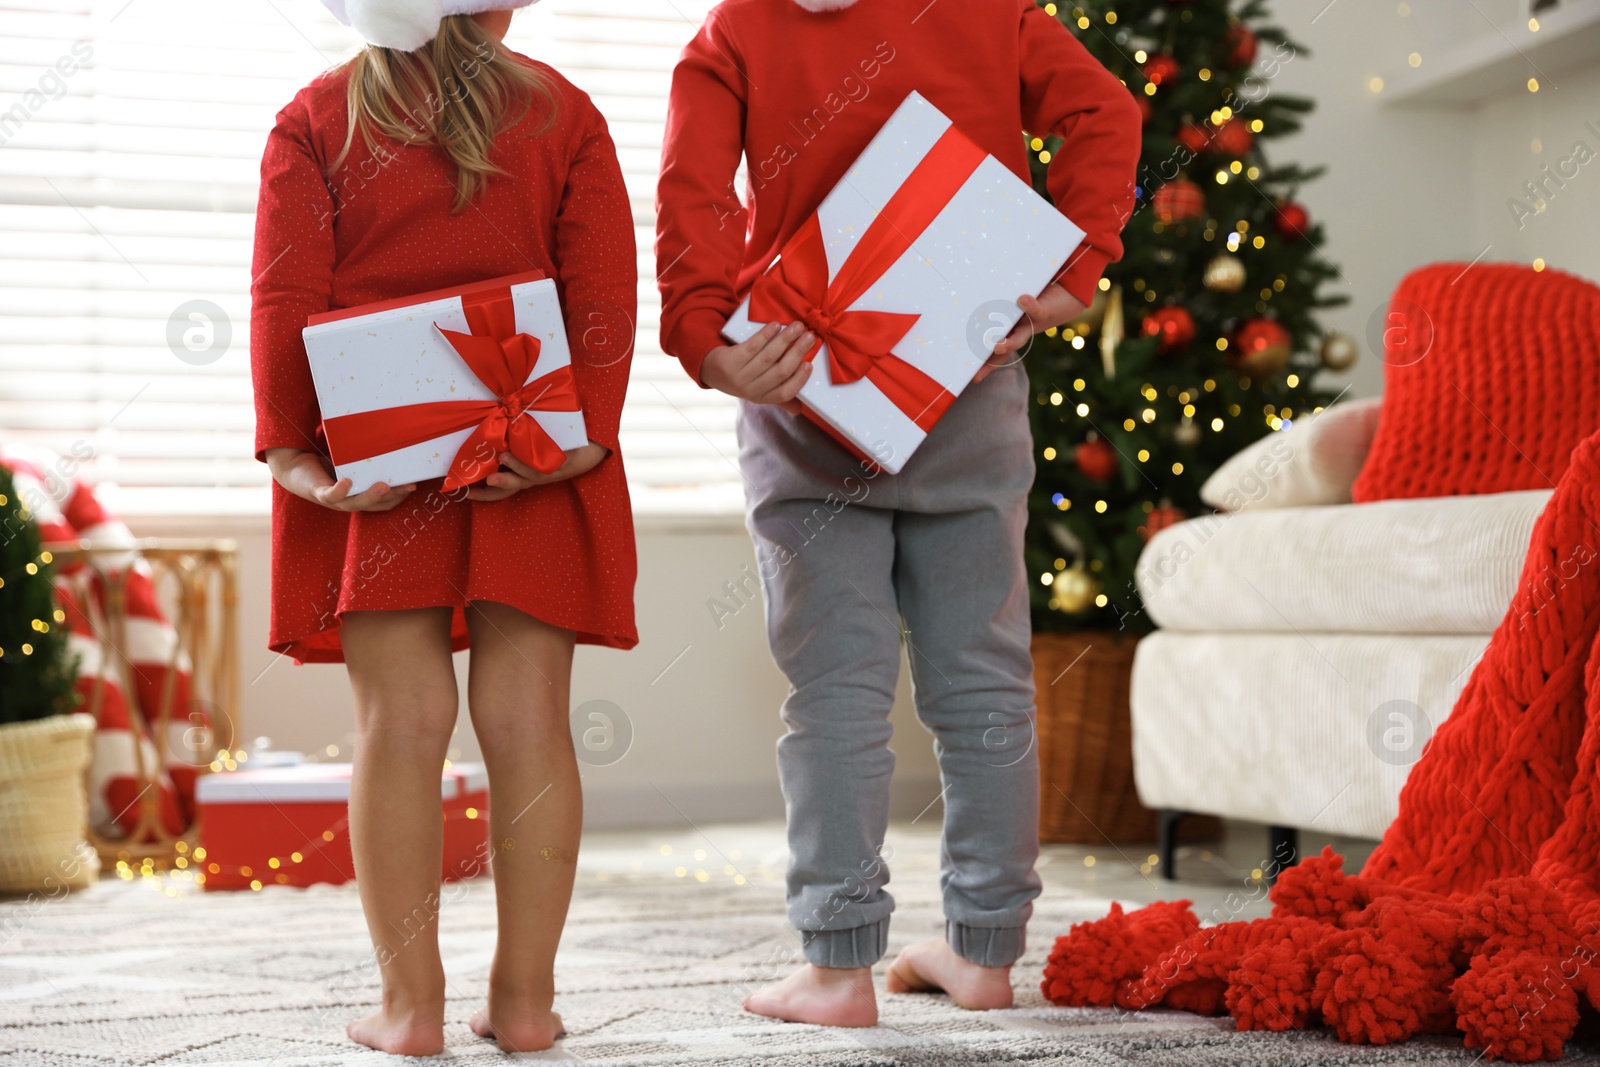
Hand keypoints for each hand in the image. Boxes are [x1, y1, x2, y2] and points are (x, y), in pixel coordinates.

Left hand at [265, 448, 415, 511]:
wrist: (292, 467)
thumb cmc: (324, 463)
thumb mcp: (350, 460)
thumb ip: (366, 456)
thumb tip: (390, 432)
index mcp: (359, 496)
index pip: (384, 502)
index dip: (400, 495)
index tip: (415, 483)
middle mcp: (348, 501)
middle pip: (374, 505)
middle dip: (393, 497)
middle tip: (409, 486)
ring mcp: (333, 499)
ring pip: (355, 503)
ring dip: (371, 496)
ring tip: (385, 486)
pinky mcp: (317, 492)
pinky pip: (330, 495)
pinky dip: (340, 490)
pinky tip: (348, 482)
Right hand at [465, 442, 607, 501]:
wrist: (594, 446)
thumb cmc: (558, 443)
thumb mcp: (531, 443)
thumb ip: (512, 442)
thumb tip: (488, 429)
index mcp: (526, 475)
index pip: (501, 490)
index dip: (483, 494)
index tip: (462, 492)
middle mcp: (536, 477)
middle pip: (513, 487)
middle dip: (493, 488)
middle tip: (471, 488)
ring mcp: (551, 472)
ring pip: (531, 475)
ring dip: (516, 468)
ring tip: (502, 456)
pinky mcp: (566, 464)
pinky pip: (552, 463)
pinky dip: (541, 458)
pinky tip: (533, 449)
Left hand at [701, 321, 815, 404]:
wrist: (711, 370)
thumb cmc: (742, 378)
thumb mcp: (758, 390)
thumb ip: (777, 395)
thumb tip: (798, 409)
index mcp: (762, 398)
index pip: (785, 393)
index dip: (799, 379)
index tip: (810, 364)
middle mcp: (750, 390)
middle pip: (780, 371)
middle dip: (798, 352)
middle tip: (810, 337)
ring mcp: (739, 376)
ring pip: (768, 357)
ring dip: (786, 340)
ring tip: (798, 326)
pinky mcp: (730, 361)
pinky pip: (752, 346)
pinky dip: (765, 335)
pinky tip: (776, 325)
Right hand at [973, 284, 1089, 382]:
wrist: (1067, 297)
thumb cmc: (1033, 300)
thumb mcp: (1012, 305)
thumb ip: (996, 308)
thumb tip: (966, 304)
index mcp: (1009, 334)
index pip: (994, 354)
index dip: (983, 366)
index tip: (972, 378)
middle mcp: (1020, 333)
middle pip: (1003, 353)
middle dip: (990, 363)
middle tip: (978, 374)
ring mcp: (1032, 324)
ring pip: (1019, 337)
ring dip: (1009, 343)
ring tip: (998, 346)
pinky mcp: (1045, 311)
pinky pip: (1036, 309)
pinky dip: (1028, 305)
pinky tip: (1022, 299)